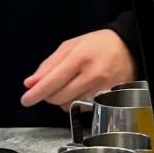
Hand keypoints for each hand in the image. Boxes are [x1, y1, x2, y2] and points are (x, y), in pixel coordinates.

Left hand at [20, 29, 137, 111]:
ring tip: (69, 85)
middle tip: (50, 87)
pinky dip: (75, 102)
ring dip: (62, 99)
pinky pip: (82, 107)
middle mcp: (92, 74)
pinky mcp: (108, 98)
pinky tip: (80, 90)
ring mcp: (102, 88)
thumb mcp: (70, 46)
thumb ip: (49, 65)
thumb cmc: (97, 44)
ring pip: (69, 105)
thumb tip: (30, 83)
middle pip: (59, 96)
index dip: (36, 93)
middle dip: (48, 95)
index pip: (52, 81)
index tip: (26, 99)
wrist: (128, 47)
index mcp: (80, 57)